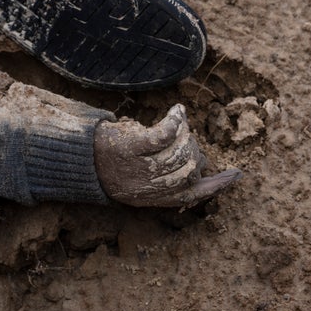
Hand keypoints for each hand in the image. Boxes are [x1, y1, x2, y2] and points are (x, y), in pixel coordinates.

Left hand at [94, 104, 241, 206]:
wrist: (75, 156)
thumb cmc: (108, 164)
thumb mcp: (136, 182)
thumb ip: (165, 181)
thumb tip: (201, 171)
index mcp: (149, 199)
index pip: (190, 195)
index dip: (215, 186)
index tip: (235, 175)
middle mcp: (146, 188)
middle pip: (189, 170)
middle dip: (194, 152)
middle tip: (187, 140)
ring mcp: (138, 167)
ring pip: (179, 151)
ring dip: (184, 134)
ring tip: (177, 125)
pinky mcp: (131, 147)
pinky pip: (165, 134)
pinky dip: (176, 121)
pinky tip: (178, 111)